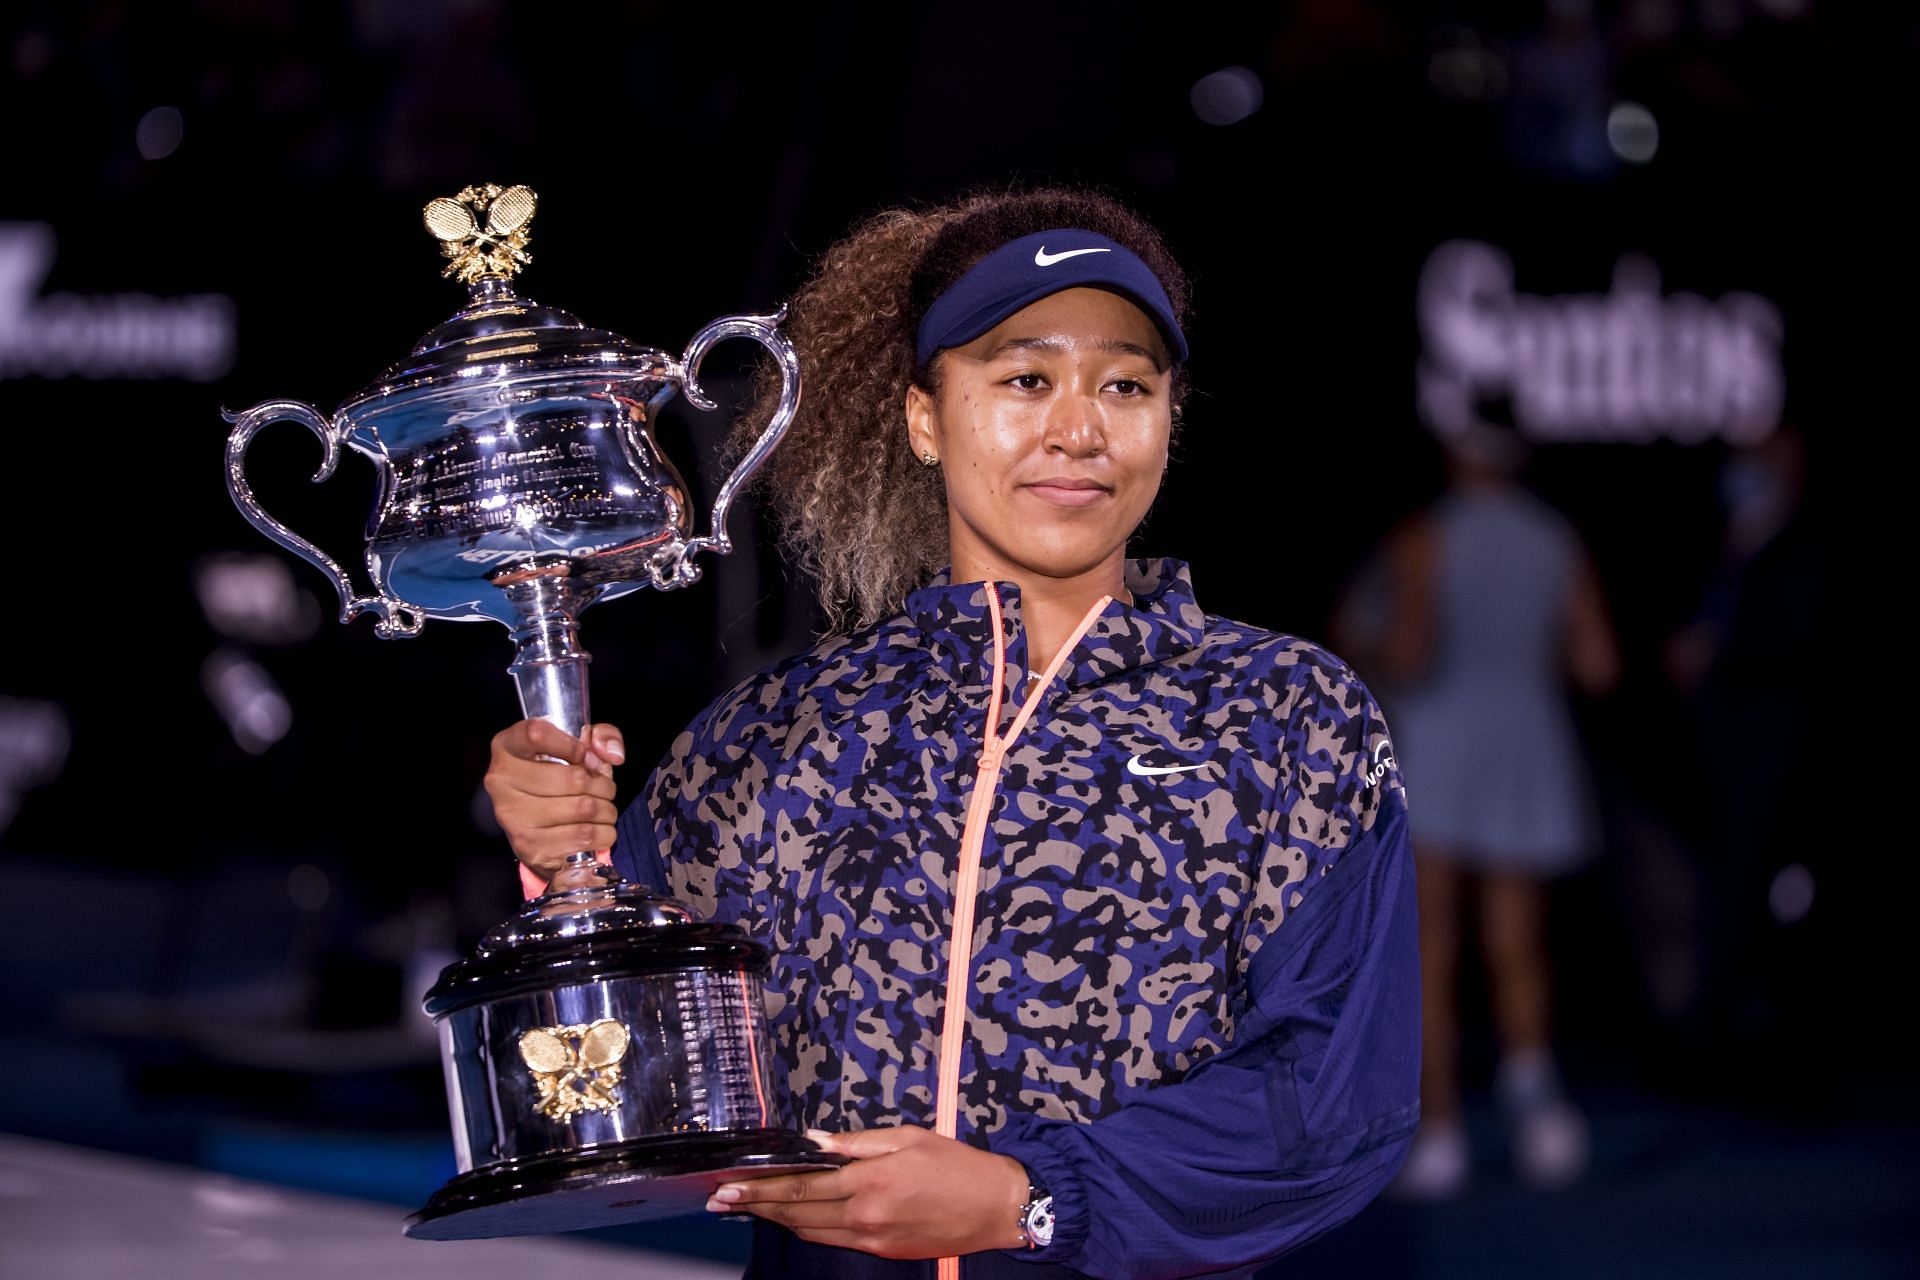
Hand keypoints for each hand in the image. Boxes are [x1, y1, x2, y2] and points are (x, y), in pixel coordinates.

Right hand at [482, 719, 625, 879]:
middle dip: (603, 785)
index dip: (573, 745)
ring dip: (606, 810)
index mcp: (507, 746)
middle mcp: (501, 780)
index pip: (536, 734)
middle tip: (605, 789)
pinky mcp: (528, 846)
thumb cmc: (560, 779)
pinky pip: (584, 836)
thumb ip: (602, 736)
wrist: (541, 830)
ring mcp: (511, 815)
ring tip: (604, 810)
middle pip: (572, 778)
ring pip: (583, 808)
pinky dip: (603, 833)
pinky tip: (597, 830)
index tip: (589, 758)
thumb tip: (612, 755)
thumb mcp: (580, 747)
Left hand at [707, 1125, 1030, 1259]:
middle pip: (796, 1211)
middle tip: (721, 1200)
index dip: (761, 1186)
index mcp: (871, 1180)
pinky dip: (806, 1227)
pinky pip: (832, 1239)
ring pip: (809, 1230)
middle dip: (755, 1205)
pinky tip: (792, 1217)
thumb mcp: (908, 1136)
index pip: (801, 1184)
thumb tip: (814, 1140)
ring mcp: (872, 1238)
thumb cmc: (957, 1166)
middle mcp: (865, 1214)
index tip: (731, 1184)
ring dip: (775, 1219)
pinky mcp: (881, 1251)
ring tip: (745, 1209)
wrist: (996, 1208)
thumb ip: (856, 1142)